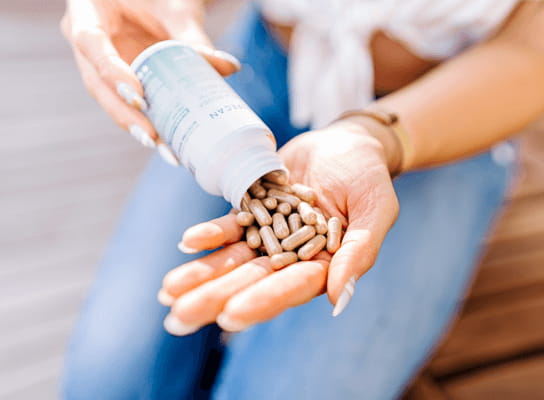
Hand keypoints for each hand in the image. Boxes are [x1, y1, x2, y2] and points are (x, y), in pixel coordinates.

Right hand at [61, 0, 239, 156]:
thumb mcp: (175, 7)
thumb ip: (194, 35)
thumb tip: (230, 68)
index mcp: (89, 11)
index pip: (90, 43)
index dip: (111, 73)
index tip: (139, 97)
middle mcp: (88, 41)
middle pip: (97, 85)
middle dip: (126, 116)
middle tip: (154, 139)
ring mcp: (100, 62)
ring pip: (111, 100)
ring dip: (138, 127)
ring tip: (168, 151)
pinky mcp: (119, 78)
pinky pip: (130, 102)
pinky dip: (150, 122)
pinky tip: (171, 144)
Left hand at [158, 122, 399, 334]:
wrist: (347, 144)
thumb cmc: (369, 177)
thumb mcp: (376, 209)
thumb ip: (360, 251)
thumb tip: (339, 299)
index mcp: (324, 266)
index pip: (291, 288)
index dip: (262, 301)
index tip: (229, 317)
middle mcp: (292, 258)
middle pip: (251, 281)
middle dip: (215, 298)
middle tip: (178, 319)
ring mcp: (270, 236)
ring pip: (233, 259)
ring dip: (201, 275)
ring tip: (166, 292)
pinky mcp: (255, 211)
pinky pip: (231, 226)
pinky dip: (210, 234)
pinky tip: (187, 242)